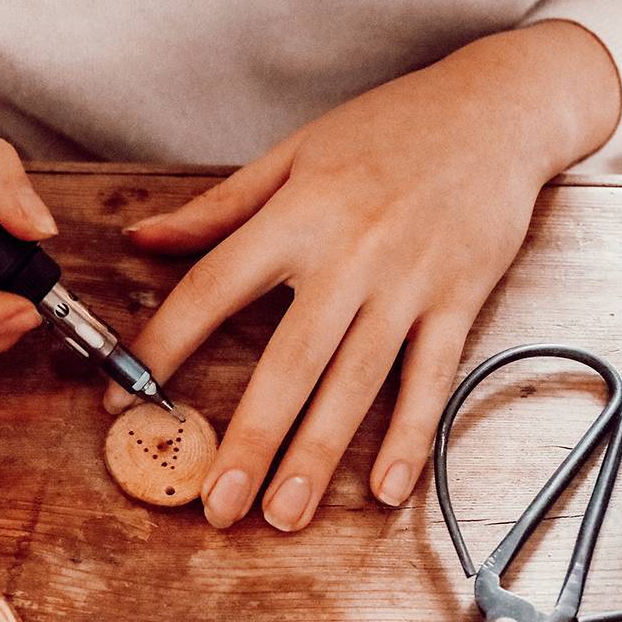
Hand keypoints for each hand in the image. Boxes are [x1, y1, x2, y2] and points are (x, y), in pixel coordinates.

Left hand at [106, 23, 619, 530]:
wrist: (498, 108)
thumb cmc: (391, 127)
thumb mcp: (295, 152)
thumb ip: (218, 207)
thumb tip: (143, 237)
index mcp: (298, 215)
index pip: (212, 289)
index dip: (163, 347)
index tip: (123, 401)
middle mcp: (349, 255)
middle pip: (289, 362)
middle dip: (250, 439)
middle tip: (217, 503)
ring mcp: (408, 284)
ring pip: (355, 384)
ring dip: (319, 457)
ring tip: (283, 513)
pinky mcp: (459, 302)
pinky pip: (431, 381)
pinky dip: (412, 438)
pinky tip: (388, 489)